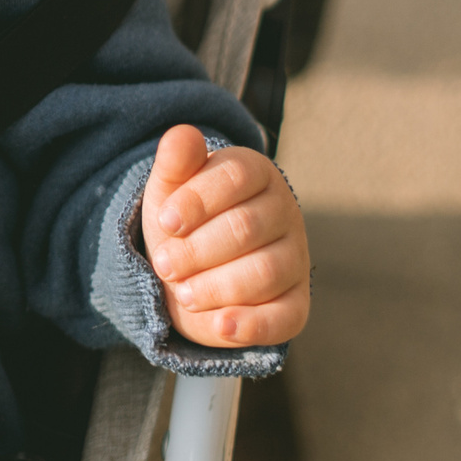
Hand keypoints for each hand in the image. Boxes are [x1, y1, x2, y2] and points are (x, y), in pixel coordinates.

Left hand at [140, 125, 308, 347]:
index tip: (166, 222)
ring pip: (264, 272)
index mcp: (257, 173)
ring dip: (215, 286)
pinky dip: (252, 325)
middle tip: (165, 264)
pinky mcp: (295, 304)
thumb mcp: (169, 188)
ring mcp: (295, 259)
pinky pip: (284, 317)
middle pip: (245, 228)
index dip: (197, 200)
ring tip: (183, 292)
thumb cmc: (183, 221)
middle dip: (196, 250)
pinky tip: (222, 325)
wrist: (188, 268)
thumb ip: (175, 162)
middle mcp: (284, 213)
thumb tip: (182, 134)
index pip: (236, 176)